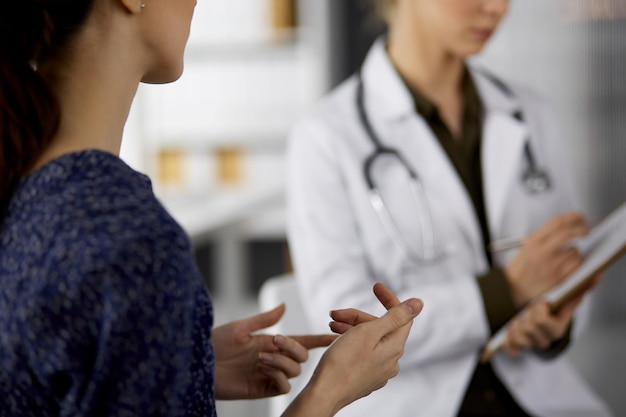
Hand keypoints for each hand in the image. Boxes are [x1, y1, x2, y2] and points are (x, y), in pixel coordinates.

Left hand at [213, 304, 335, 399]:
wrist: (200, 364)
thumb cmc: (215, 343)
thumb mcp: (240, 327)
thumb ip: (265, 319)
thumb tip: (284, 306)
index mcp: (271, 342)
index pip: (300, 341)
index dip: (318, 339)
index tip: (335, 336)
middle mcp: (273, 358)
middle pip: (302, 356)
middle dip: (294, 348)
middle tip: (275, 341)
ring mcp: (268, 374)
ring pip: (295, 370)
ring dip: (283, 362)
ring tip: (262, 357)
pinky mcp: (261, 388)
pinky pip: (283, 386)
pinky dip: (279, 376)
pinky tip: (264, 369)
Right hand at [282, 283, 422, 416]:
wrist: (324, 394)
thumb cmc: (343, 363)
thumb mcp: (369, 332)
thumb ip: (395, 316)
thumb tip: (419, 303)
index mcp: (394, 348)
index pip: (401, 316)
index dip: (389, 299)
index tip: (375, 286)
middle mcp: (391, 361)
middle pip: (380, 327)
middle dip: (358, 316)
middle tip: (334, 313)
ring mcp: (378, 371)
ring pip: (369, 340)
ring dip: (351, 327)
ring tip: (331, 324)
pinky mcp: (366, 377)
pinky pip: (363, 352)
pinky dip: (350, 341)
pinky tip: (336, 338)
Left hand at [502, 274, 599, 356]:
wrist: (550, 331)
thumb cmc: (557, 314)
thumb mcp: (567, 303)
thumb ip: (579, 291)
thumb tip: (595, 277)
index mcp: (557, 330)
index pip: (542, 320)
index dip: (539, 309)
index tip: (542, 303)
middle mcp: (546, 341)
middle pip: (529, 327)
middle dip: (528, 314)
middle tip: (531, 309)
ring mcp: (533, 346)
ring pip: (519, 335)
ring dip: (518, 323)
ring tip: (524, 318)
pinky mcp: (521, 349)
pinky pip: (511, 347)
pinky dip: (510, 337)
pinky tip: (514, 328)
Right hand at [505, 212, 588, 306]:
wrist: (513, 289)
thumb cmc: (520, 269)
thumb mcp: (526, 247)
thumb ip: (544, 236)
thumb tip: (567, 226)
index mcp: (532, 241)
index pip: (557, 222)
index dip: (572, 217)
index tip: (579, 217)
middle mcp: (541, 252)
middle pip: (568, 233)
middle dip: (581, 229)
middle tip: (585, 230)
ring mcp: (550, 265)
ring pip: (575, 250)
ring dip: (576, 250)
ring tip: (569, 253)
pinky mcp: (558, 278)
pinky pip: (576, 265)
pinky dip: (577, 262)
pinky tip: (570, 263)